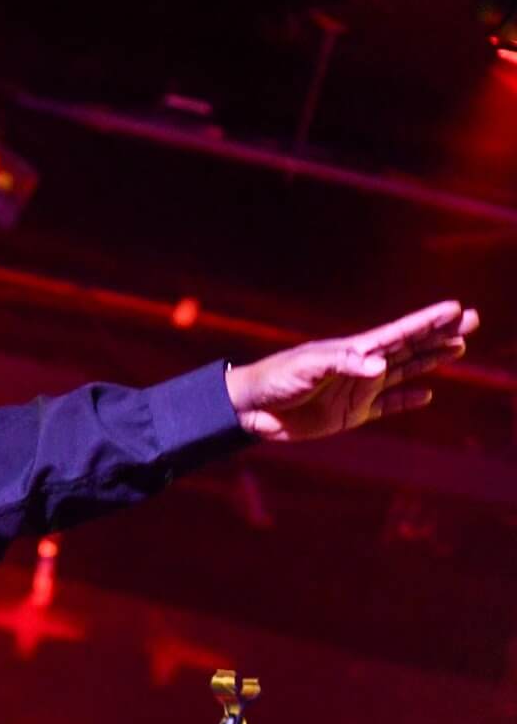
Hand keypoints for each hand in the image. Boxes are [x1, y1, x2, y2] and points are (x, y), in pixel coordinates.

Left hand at [225, 300, 477, 441]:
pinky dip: (406, 401)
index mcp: (352, 350)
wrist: (251, 408)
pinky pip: (386, 406)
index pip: (398, 333)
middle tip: (472, 320)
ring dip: (431, 361)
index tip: (455, 309)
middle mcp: (361, 367)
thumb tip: (380, 367)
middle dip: (439, 335)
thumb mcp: (307, 366)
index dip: (427, 322)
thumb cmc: (275, 379)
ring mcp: (358, 390)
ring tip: (459, 348)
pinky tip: (427, 394)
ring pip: (405, 373)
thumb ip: (344, 364)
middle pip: (409, 348)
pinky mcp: (351, 414)